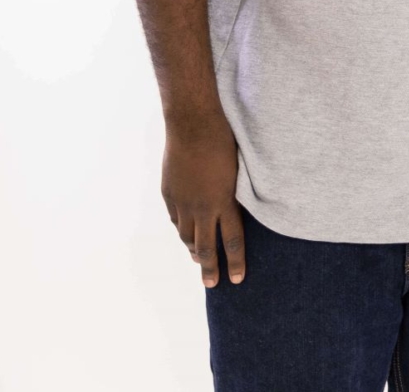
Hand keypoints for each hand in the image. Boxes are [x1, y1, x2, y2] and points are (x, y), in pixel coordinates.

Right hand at [162, 115, 245, 286]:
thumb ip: (236, 194)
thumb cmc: (226, 141)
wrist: (194, 124)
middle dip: (210, 268)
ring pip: (187, 235)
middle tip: (213, 284)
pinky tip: (186, 234)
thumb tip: (237, 209)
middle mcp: (202, 207)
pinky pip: (176, 219)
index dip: (235, 262)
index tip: (237, 279)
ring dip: (193, 250)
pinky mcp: (169, 193)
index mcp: (224, 201)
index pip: (232, 240)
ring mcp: (182, 201)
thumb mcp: (239, 171)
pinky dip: (182, 229)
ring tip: (198, 260)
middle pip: (206, 246)